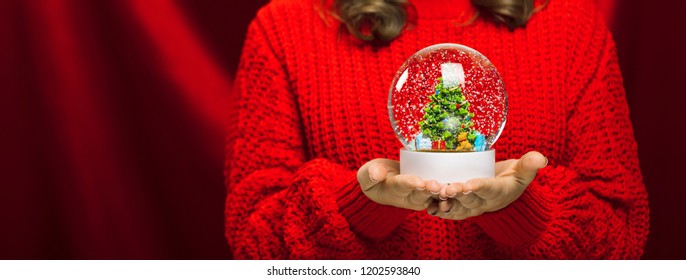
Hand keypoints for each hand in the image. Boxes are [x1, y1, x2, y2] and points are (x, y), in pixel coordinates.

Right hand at [357, 159, 444, 210]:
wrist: (383, 182)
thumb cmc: (374, 177)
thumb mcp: (367, 174)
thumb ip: (370, 174)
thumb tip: (376, 175)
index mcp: (394, 191)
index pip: (402, 187)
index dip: (410, 184)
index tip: (418, 182)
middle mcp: (410, 197)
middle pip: (421, 194)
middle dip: (430, 190)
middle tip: (438, 186)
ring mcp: (423, 196)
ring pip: (435, 195)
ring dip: (443, 193)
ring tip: (451, 188)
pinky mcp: (432, 191)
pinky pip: (443, 192)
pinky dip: (452, 189)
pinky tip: (462, 183)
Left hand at [427, 151, 547, 219]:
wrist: (502, 188)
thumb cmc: (513, 176)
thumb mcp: (524, 169)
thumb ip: (530, 164)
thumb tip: (541, 158)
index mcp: (498, 192)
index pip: (489, 189)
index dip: (479, 187)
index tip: (469, 184)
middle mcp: (483, 202)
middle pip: (469, 200)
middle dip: (457, 195)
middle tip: (447, 188)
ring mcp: (470, 206)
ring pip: (456, 207)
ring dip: (444, 203)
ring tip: (435, 197)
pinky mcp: (459, 206)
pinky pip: (448, 210)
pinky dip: (437, 210)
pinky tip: (427, 206)